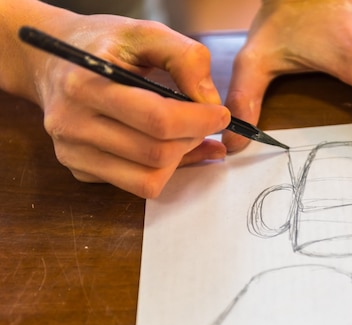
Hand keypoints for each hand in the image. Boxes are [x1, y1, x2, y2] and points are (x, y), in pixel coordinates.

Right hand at [28, 13, 229, 197]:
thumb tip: (210, 101)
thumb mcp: (143, 32)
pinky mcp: (80, 170)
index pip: (157, 119)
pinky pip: (136, 184)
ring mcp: (73, 152)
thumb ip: (185, 57)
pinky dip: (164, 170)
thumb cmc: (101, 45)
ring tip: (189, 135)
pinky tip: (171, 148)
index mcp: (86, 85)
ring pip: (149, 179)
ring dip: (181, 159)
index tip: (222, 114)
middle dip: (193, 139)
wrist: (50, 61)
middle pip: (156, 153)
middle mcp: (72, 124)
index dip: (199, 120)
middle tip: (206, 122)